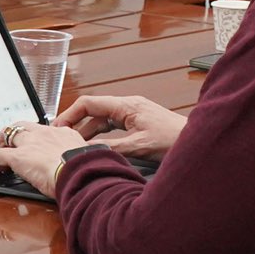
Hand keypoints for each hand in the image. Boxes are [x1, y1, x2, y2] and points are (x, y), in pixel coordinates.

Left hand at [0, 123, 89, 196]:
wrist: (81, 172)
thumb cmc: (88, 170)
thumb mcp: (89, 159)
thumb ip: (85, 158)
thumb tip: (95, 164)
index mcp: (62, 133)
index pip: (44, 130)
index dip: (36, 136)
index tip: (34, 144)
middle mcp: (44, 134)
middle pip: (22, 126)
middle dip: (13, 134)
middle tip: (9, 145)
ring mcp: (30, 143)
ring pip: (7, 134)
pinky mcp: (18, 157)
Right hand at [56, 93, 187, 159]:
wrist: (197, 141)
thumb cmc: (173, 140)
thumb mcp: (138, 146)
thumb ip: (111, 147)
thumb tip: (87, 150)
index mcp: (126, 105)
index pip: (89, 103)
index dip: (70, 114)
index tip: (57, 127)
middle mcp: (129, 106)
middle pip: (94, 111)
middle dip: (76, 124)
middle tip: (62, 139)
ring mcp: (134, 114)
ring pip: (104, 120)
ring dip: (89, 132)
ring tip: (75, 146)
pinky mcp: (140, 123)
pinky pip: (114, 126)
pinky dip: (102, 135)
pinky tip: (96, 147)